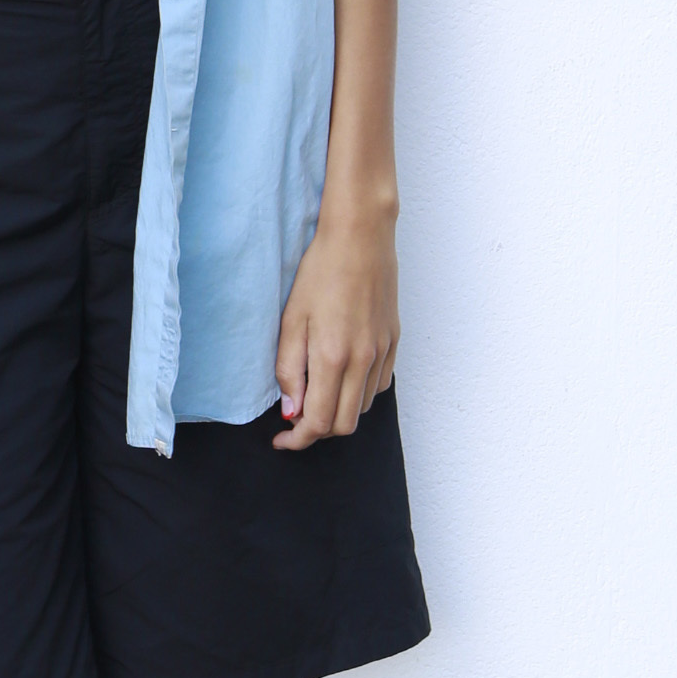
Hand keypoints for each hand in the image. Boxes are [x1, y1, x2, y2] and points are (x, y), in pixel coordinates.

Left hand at [273, 201, 398, 449]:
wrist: (360, 237)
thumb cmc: (320, 271)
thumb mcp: (291, 319)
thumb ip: (289, 369)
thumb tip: (291, 410)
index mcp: (333, 357)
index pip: (319, 422)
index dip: (298, 439)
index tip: (282, 438)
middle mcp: (363, 360)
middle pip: (345, 424)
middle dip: (317, 432)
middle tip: (296, 419)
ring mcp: (383, 352)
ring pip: (363, 408)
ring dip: (339, 412)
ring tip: (317, 393)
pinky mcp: (394, 342)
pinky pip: (379, 385)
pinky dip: (358, 394)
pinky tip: (341, 376)